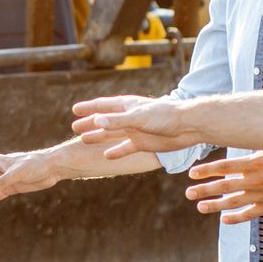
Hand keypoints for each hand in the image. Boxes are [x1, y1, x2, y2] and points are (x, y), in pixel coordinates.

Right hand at [70, 94, 199, 157]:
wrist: (188, 126)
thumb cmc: (165, 116)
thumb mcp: (138, 118)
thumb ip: (117, 121)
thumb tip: (96, 122)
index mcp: (127, 106)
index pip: (103, 105)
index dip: (89, 108)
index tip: (74, 109)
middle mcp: (129, 118)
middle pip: (105, 121)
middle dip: (90, 123)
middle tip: (74, 127)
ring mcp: (136, 131)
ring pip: (112, 135)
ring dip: (99, 137)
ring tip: (84, 140)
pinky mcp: (143, 143)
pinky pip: (126, 148)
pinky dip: (116, 151)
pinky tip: (107, 156)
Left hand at [186, 151, 262, 222]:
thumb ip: (254, 146)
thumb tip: (238, 137)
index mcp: (256, 162)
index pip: (224, 167)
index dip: (206, 170)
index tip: (192, 174)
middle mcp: (256, 180)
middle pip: (224, 186)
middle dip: (204, 189)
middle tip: (188, 192)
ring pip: (234, 202)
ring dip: (215, 205)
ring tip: (200, 206)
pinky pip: (251, 213)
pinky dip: (237, 217)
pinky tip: (225, 219)